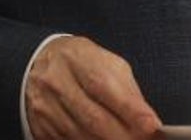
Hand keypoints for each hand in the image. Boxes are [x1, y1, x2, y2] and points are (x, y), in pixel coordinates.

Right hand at [25, 36, 161, 138]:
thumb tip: (147, 118)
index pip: (106, 86)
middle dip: (123, 134)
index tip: (151, 124)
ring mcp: (46, 107)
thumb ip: (128, 90)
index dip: (130, 109)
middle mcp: (57, 82)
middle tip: (144, 139)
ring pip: (81, 135)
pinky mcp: (41, 127)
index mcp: (78, 59)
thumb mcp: (108, 63)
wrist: (40, 63)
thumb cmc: (83, 63)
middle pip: (93, 117)